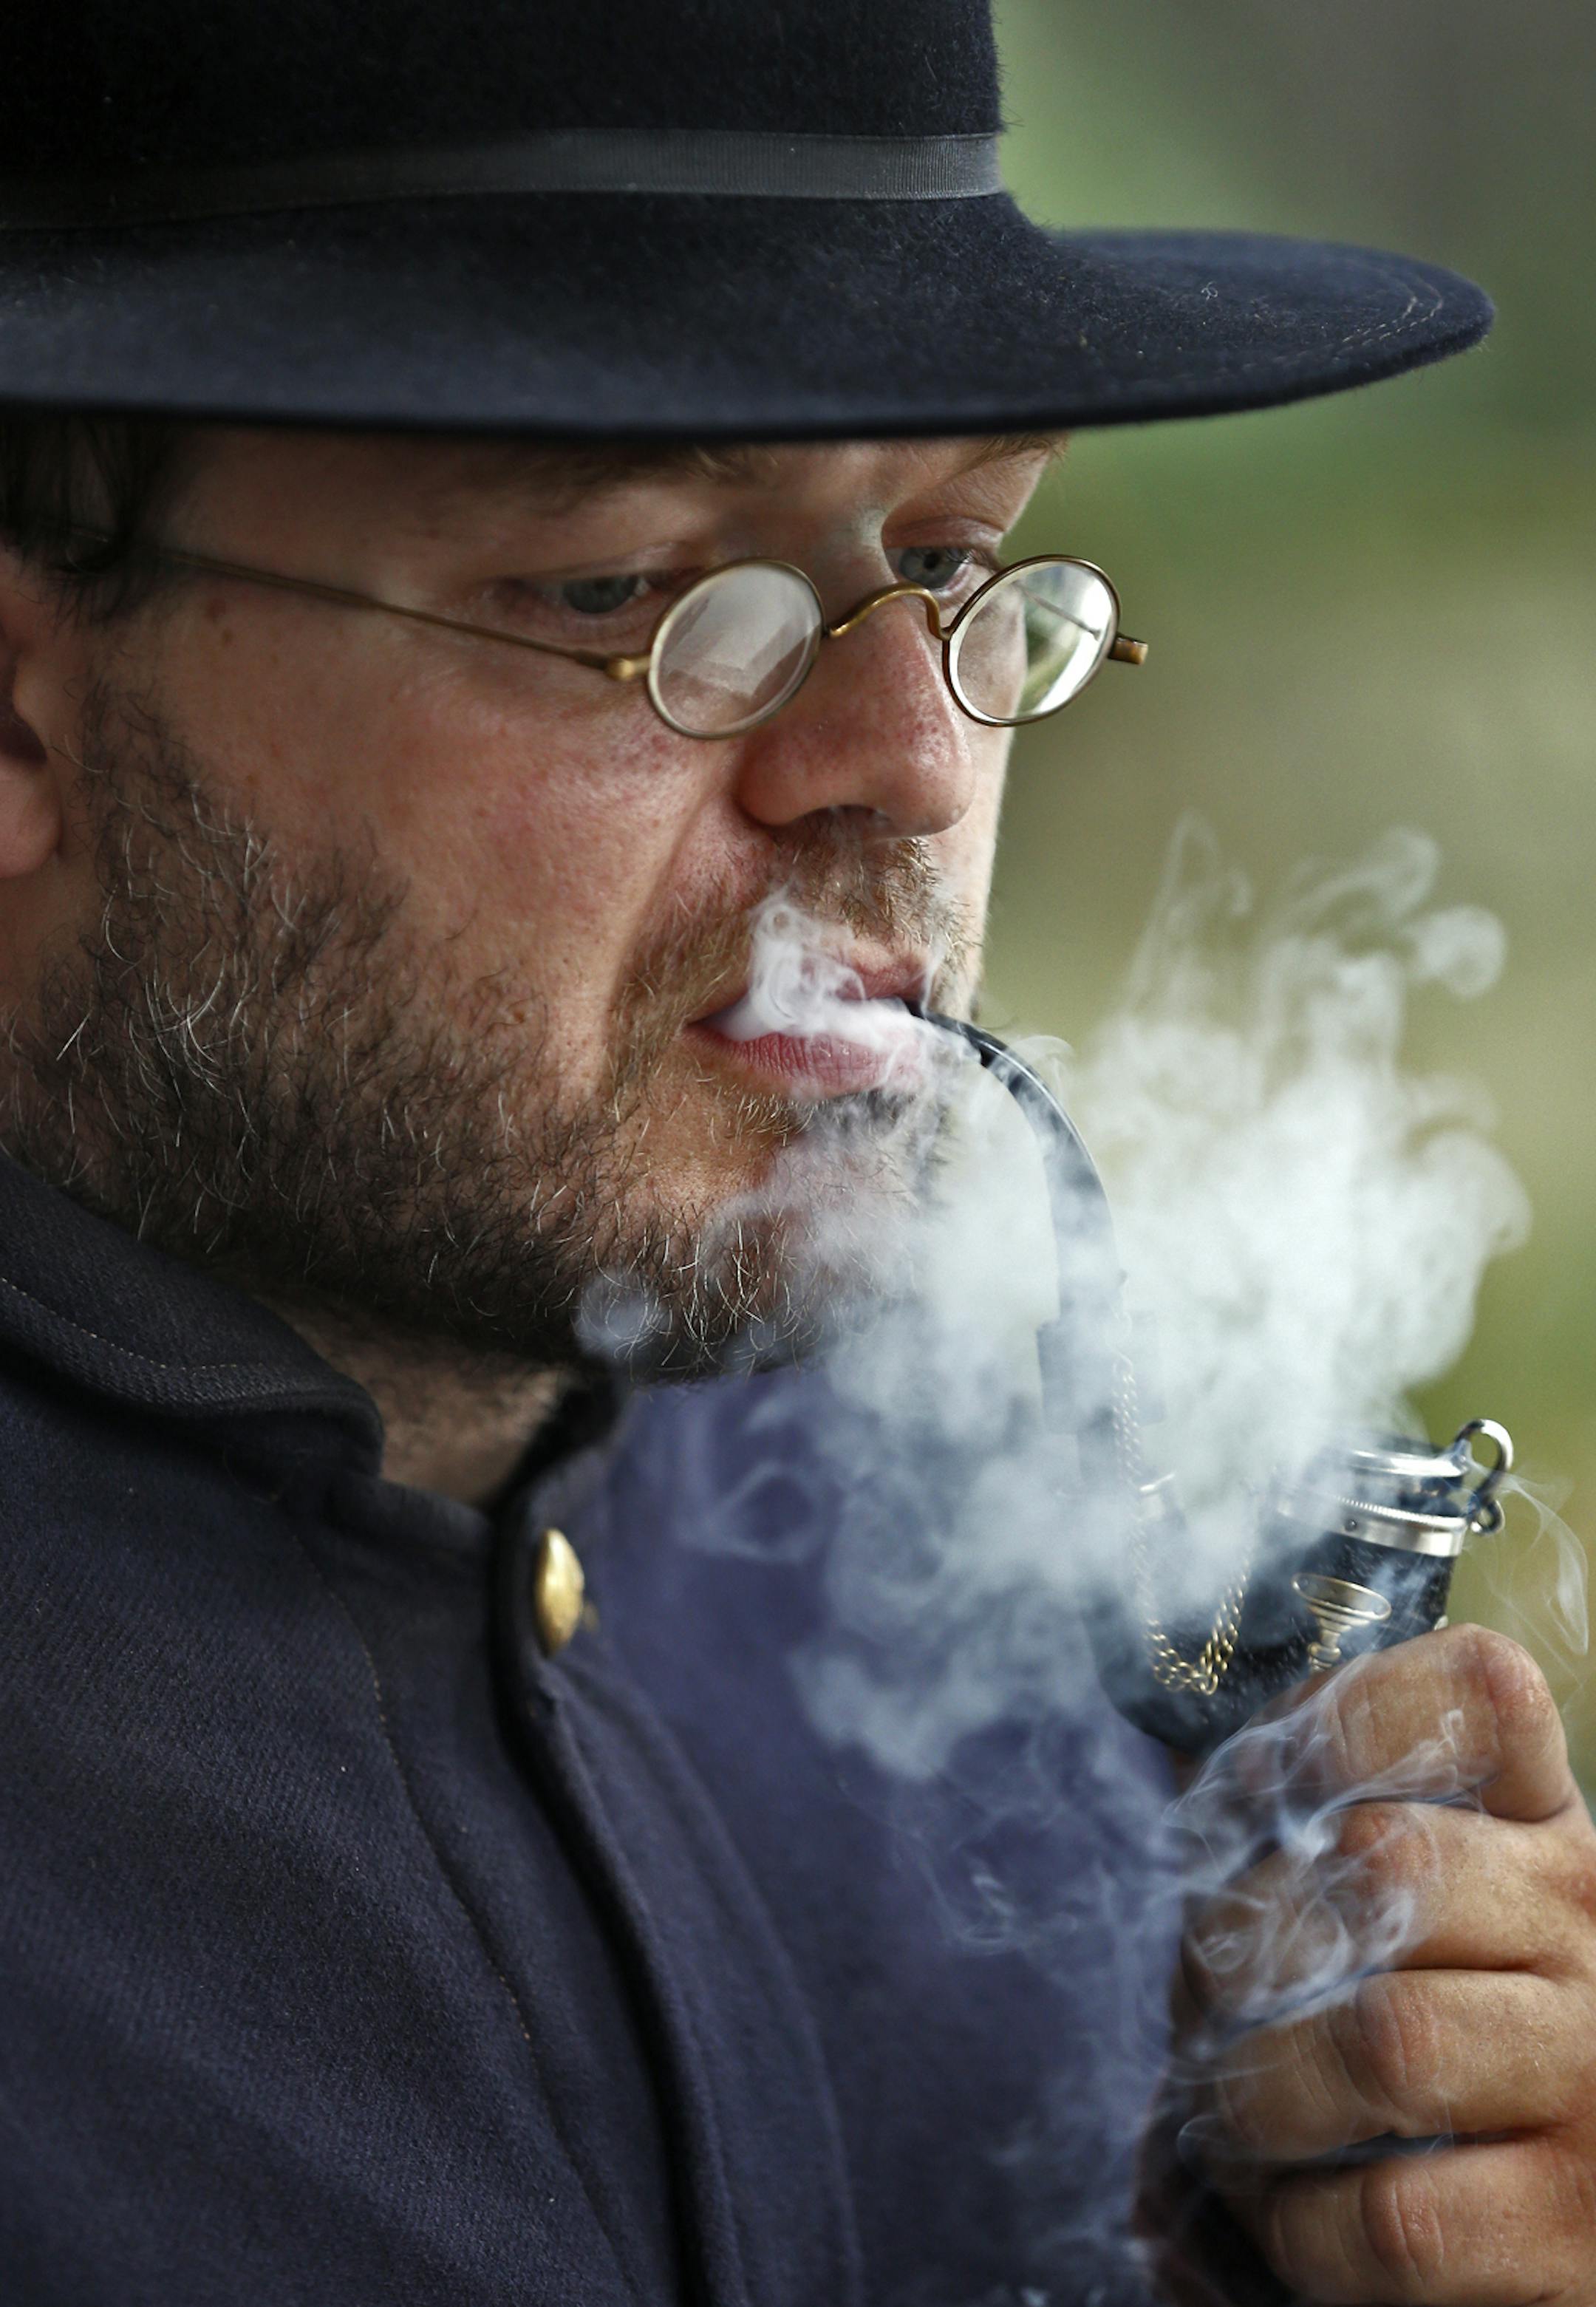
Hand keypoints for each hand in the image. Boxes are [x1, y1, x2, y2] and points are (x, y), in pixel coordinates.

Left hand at [1175, 1625, 1595, 2304]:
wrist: (1554, 2229)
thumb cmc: (1434, 2044)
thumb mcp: (1401, 1906)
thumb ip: (1318, 1820)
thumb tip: (1220, 1774)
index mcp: (1550, 1832)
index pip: (1479, 1695)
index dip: (1345, 1722)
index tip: (1262, 1788)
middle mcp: (1594, 1932)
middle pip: (1385, 1862)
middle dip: (1248, 1935)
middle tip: (1208, 1997)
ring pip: (1383, 2041)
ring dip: (1263, 2091)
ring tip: (1243, 2114)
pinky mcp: (1573, 2240)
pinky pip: (1390, 2217)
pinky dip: (1303, 2225)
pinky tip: (1301, 2215)